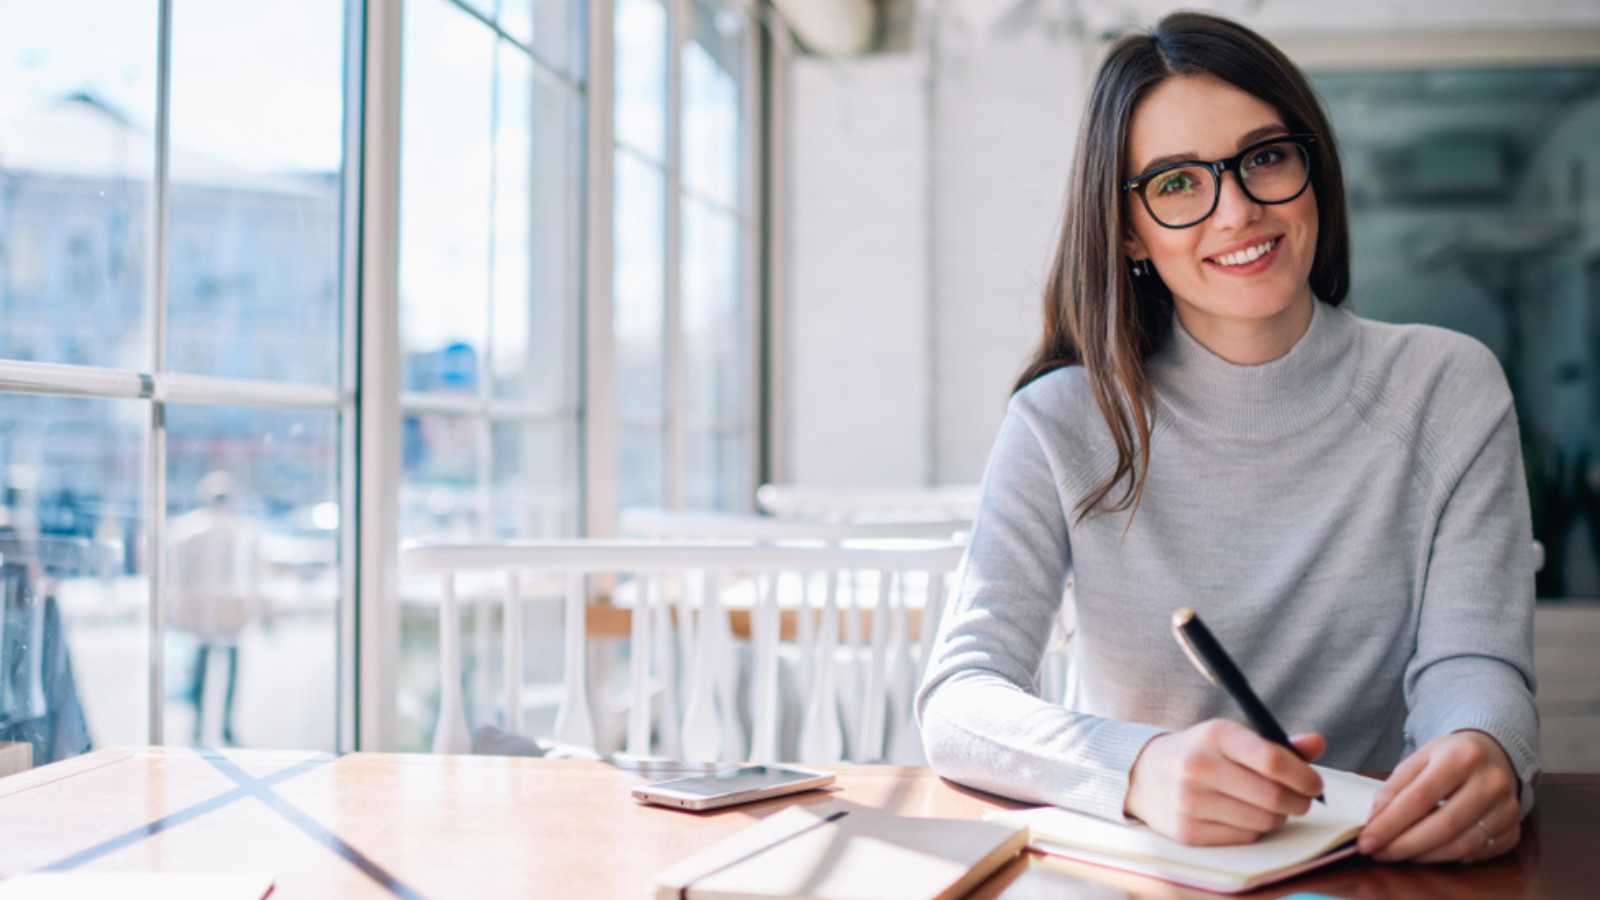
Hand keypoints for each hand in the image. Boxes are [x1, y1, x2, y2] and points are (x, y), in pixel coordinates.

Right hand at [1125, 719, 1325, 845]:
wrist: (1144, 774)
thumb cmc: (1202, 753)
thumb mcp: (1233, 738)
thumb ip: (1278, 744)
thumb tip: (1318, 742)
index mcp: (1216, 734)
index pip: (1273, 761)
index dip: (1304, 777)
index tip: (1315, 784)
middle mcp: (1199, 766)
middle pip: (1273, 797)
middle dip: (1298, 802)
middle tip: (1301, 801)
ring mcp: (1190, 801)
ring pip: (1263, 821)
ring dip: (1277, 817)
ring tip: (1269, 806)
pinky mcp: (1187, 831)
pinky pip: (1244, 838)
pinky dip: (1254, 830)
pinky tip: (1245, 816)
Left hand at [1358, 730, 1519, 863]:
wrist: (1495, 752)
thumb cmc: (1450, 756)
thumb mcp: (1420, 758)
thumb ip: (1395, 786)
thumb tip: (1374, 821)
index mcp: (1461, 757)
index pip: (1420, 797)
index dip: (1390, 823)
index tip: (1367, 841)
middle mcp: (1490, 782)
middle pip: (1443, 825)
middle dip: (1405, 845)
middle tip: (1379, 853)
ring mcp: (1508, 808)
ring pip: (1463, 845)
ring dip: (1425, 856)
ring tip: (1398, 855)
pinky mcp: (1514, 828)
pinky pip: (1480, 852)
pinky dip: (1451, 857)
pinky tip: (1430, 854)